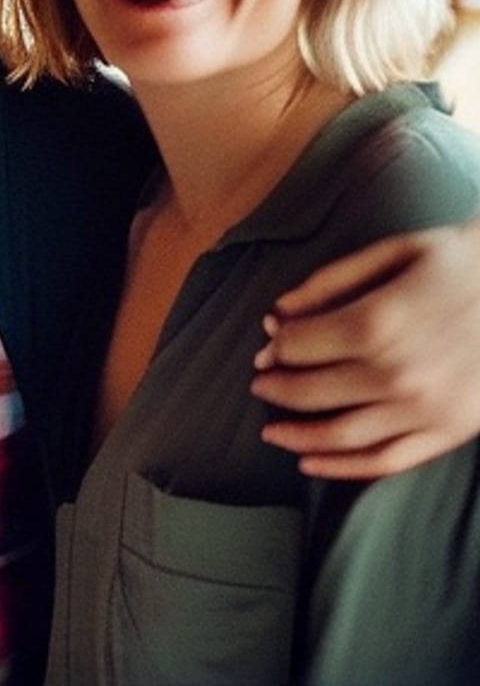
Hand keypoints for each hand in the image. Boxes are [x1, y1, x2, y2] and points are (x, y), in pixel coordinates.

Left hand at [251, 221, 479, 478]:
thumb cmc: (460, 263)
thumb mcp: (393, 252)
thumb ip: (329, 283)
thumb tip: (276, 313)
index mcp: (377, 323)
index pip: (298, 346)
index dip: (274, 346)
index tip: (267, 344)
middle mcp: (397, 373)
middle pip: (310, 392)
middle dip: (275, 389)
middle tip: (260, 383)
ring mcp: (426, 409)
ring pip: (341, 436)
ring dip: (296, 436)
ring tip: (271, 431)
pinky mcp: (451, 431)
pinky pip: (387, 461)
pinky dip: (342, 468)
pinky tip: (311, 462)